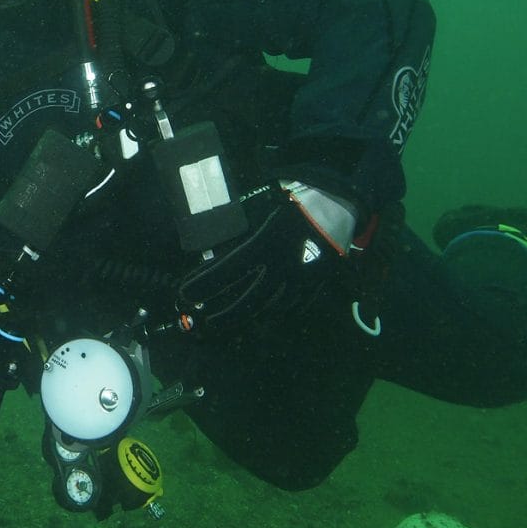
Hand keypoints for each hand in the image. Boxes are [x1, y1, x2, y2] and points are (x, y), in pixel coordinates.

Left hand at [177, 181, 356, 328]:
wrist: (340, 205)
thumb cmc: (296, 204)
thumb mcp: (264, 215)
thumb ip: (245, 238)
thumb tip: (218, 254)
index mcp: (266, 244)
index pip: (227, 269)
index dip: (205, 284)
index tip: (186, 293)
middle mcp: (282, 266)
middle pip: (250, 300)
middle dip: (226, 315)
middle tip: (207, 322)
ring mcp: (302, 280)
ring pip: (272, 308)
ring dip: (250, 317)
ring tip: (230, 322)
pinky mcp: (316, 285)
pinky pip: (295, 307)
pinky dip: (277, 313)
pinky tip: (265, 317)